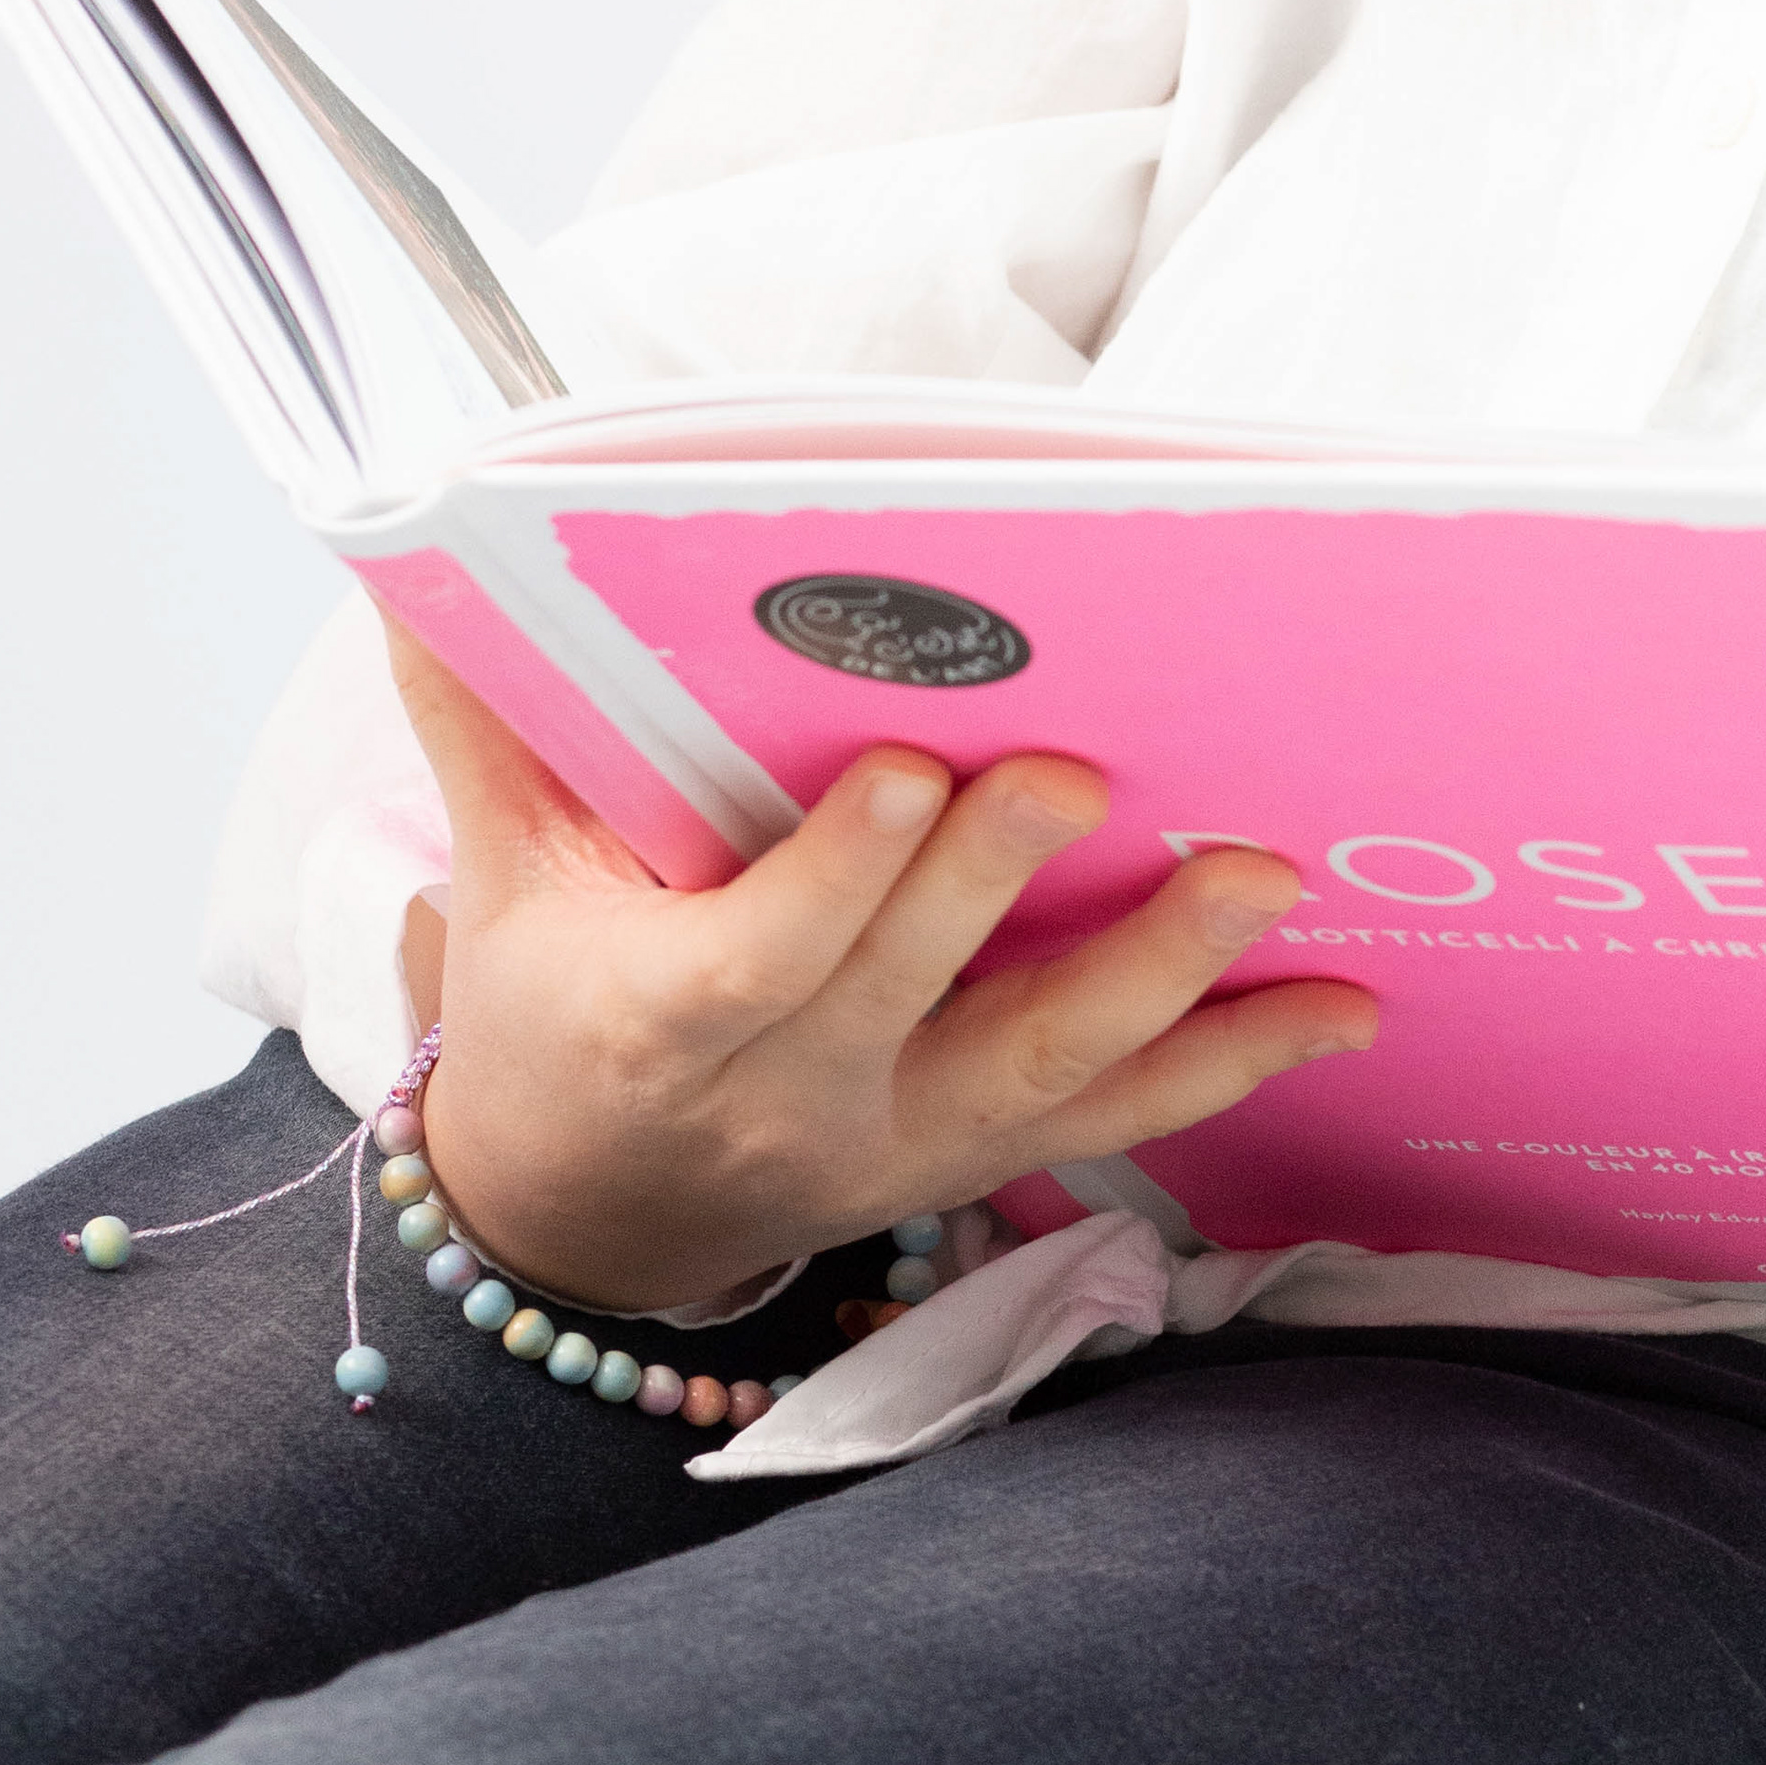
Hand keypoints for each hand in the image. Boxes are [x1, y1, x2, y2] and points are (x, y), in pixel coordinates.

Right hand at [383, 624, 1376, 1313]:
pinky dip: (1228, 1067)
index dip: (842, 882)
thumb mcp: (498, 876)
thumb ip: (484, 718)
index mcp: (660, 1029)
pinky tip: (1339, 1007)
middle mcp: (789, 1107)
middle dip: (997, 893)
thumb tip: (426, 547)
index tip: (916, 767)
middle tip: (1093, 776)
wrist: (580, 1217)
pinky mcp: (976, 1164)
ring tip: (1266, 879)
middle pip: (905, 1001)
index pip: (755, 966)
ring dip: (1163, 981)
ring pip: (1036, 1073)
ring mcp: (895, 1147)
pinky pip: (1113, 1126)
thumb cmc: (545, 1007)